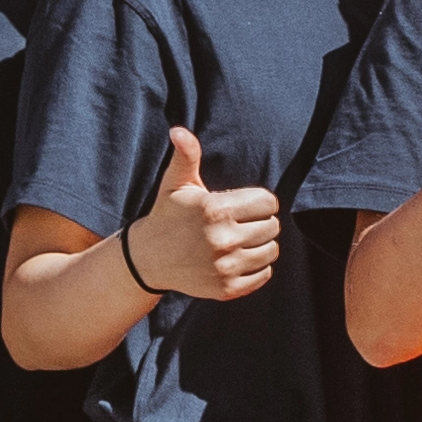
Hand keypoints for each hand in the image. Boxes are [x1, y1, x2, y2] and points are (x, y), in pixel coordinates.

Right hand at [126, 125, 283, 302]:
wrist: (148, 258)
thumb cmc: (168, 215)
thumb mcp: (176, 184)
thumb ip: (186, 156)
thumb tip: (179, 132)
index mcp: (215, 209)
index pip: (269, 202)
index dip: (258, 202)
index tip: (242, 206)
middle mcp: (222, 239)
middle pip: (273, 226)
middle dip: (259, 222)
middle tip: (239, 224)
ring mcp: (225, 266)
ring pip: (271, 250)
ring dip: (260, 245)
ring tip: (238, 240)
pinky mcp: (227, 289)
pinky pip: (264, 274)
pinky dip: (256, 267)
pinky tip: (237, 259)